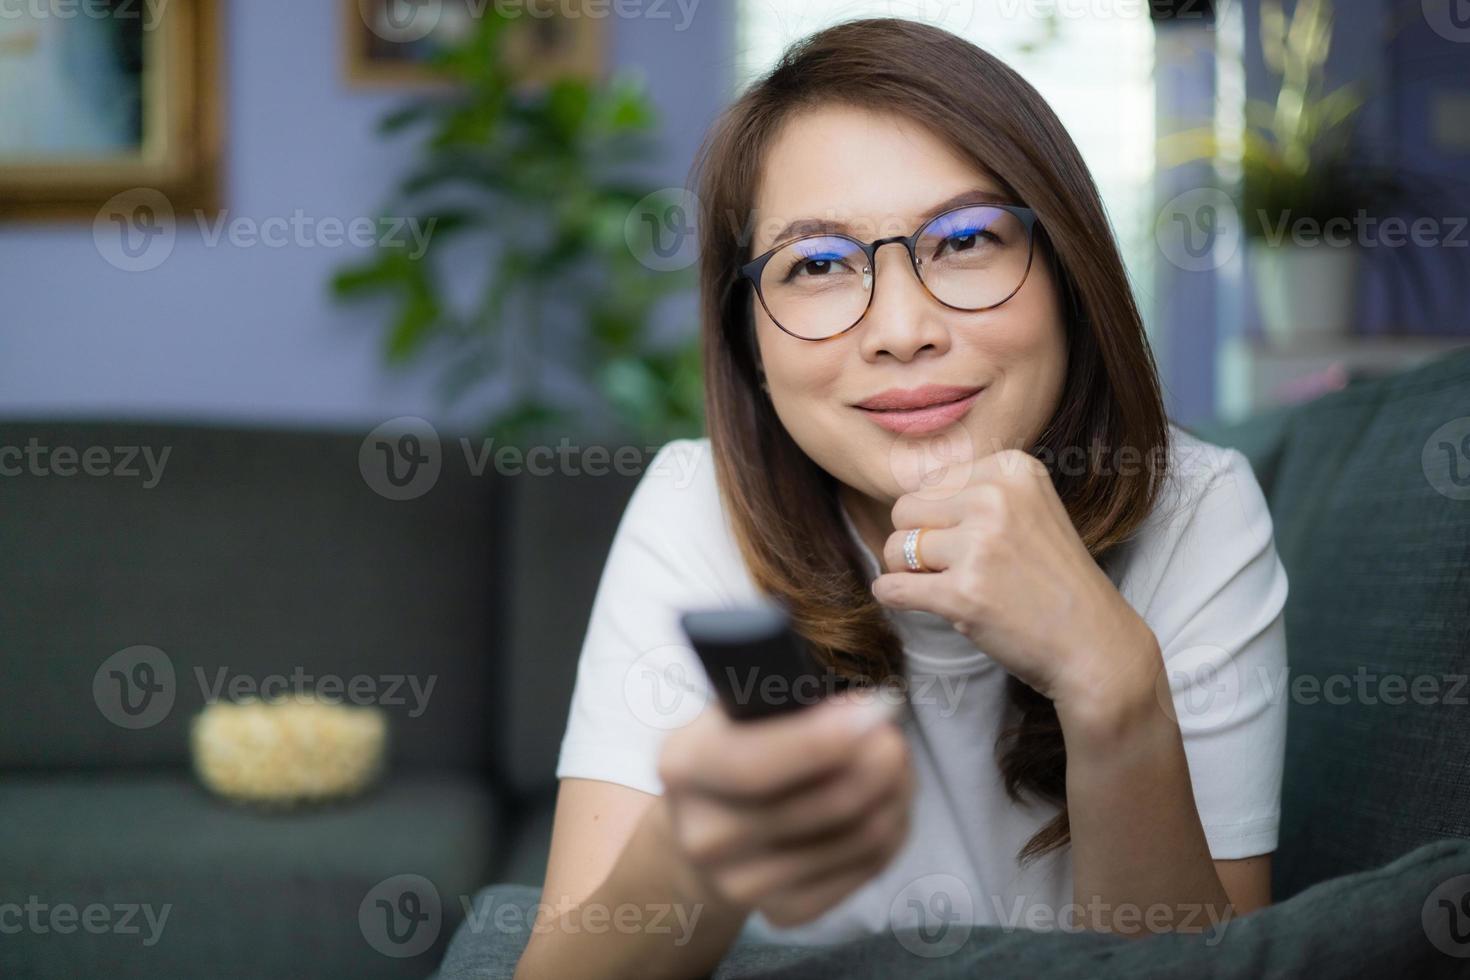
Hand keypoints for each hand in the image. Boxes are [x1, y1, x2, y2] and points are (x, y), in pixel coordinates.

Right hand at [655, 692, 912, 927]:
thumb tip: (867, 715)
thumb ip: (792, 705)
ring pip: (859, 838)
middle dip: (880, 764)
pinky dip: (890, 832)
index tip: (875, 712)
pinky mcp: (785, 912)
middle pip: (823, 804)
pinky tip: (883, 807)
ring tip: (896, 768)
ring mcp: (741, 884)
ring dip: (894, 796)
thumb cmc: (742, 748)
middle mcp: (704, 835)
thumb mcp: (745, 708)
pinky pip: (865, 870)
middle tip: (896, 737)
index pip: (753, 764)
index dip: (819, 741)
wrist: (711, 826)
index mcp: (684, 766)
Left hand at [870, 448, 1157, 712]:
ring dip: (907, 571)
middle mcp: (996, 498)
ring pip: (895, 547)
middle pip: (905, 508)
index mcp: (1012, 469)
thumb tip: (901, 499)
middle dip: (915, 540)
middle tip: (950, 567)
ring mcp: (979, 546)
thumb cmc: (1054, 580)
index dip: (937, 516)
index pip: (931, 481)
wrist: (1094, 644)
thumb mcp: (1029, 510)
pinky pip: (891, 587)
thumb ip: (975, 494)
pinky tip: (916, 602)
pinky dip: (892, 597)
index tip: (969, 541)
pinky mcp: (963, 593)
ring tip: (943, 585)